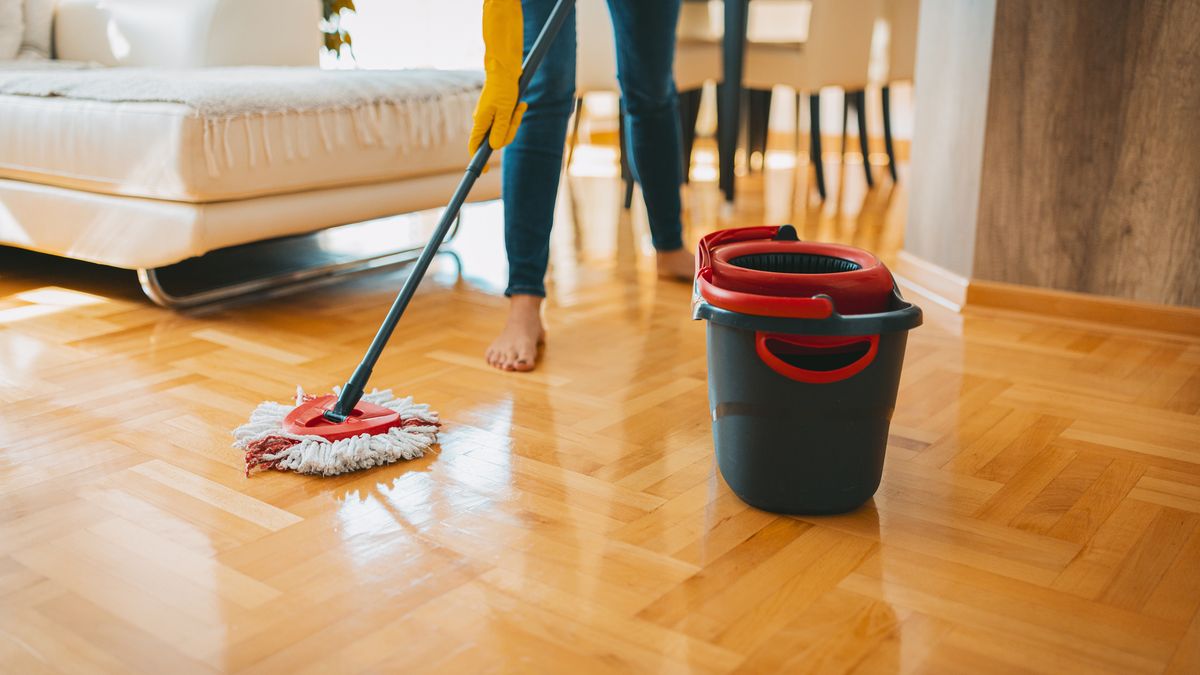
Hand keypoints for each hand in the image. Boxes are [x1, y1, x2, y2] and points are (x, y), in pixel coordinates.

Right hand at [470, 0, 526, 155]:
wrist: (505, 69)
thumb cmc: (504, 88)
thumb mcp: (504, 111)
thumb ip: (499, 130)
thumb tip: (494, 147)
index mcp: (480, 122)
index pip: (475, 146)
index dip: (478, 160)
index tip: (483, 172)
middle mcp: (483, 121)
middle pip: (495, 139)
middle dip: (509, 131)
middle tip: (516, 116)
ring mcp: (490, 116)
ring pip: (504, 129)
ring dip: (514, 121)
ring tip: (520, 106)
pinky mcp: (497, 111)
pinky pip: (507, 120)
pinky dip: (515, 114)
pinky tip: (521, 105)